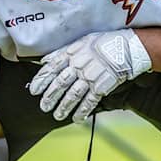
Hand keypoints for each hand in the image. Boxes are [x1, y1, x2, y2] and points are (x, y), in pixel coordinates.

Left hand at [28, 29, 151, 122]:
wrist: (127, 47)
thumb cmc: (103, 43)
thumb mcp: (81, 42)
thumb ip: (62, 52)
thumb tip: (45, 61)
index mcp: (72, 53)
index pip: (52, 68)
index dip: (41, 80)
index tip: (33, 90)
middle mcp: (79, 65)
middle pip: (60, 83)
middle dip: (50, 97)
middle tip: (44, 107)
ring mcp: (90, 76)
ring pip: (73, 94)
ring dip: (64, 107)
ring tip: (57, 115)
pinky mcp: (102, 85)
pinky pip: (90, 100)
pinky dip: (82, 111)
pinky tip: (77, 118)